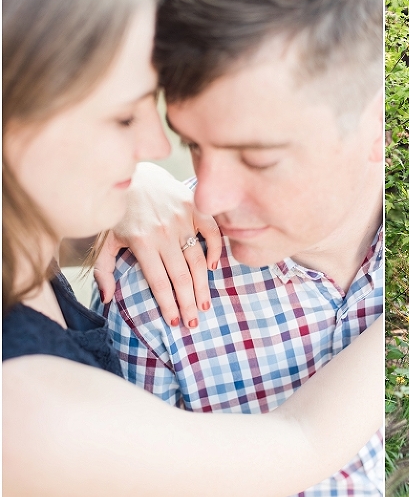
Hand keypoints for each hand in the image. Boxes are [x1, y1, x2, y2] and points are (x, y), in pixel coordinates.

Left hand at [93, 163, 222, 327]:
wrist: (135, 173)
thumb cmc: (120, 210)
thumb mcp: (104, 238)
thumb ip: (105, 270)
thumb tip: (107, 299)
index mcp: (141, 241)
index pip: (158, 282)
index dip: (168, 304)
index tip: (174, 322)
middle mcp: (163, 232)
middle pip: (181, 276)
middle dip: (188, 303)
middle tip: (194, 323)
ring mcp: (182, 219)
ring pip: (197, 260)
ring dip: (203, 286)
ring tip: (204, 305)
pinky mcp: (195, 208)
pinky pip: (212, 233)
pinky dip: (215, 250)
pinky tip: (213, 268)